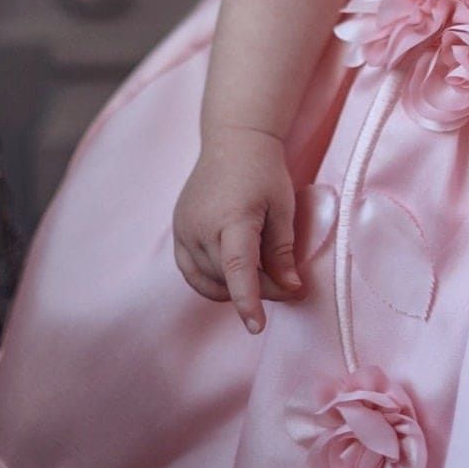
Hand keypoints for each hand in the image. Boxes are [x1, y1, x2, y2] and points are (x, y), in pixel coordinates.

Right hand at [172, 127, 304, 333]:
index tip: (257, 326)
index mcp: (232, 217)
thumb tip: (290, 288)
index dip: (247, 300)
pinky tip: (233, 274)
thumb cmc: (264, 172)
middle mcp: (200, 227)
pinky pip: (191, 271)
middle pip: (226, 278)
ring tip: (261, 275)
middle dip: (258, 289)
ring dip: (233, 287)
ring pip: (207, 280)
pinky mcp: (177, 231)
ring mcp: (183, 230)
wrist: (233, 141)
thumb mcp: (282, 207)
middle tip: (286, 283)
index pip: (237, 268)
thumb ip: (283, 251)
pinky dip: (212, 280)